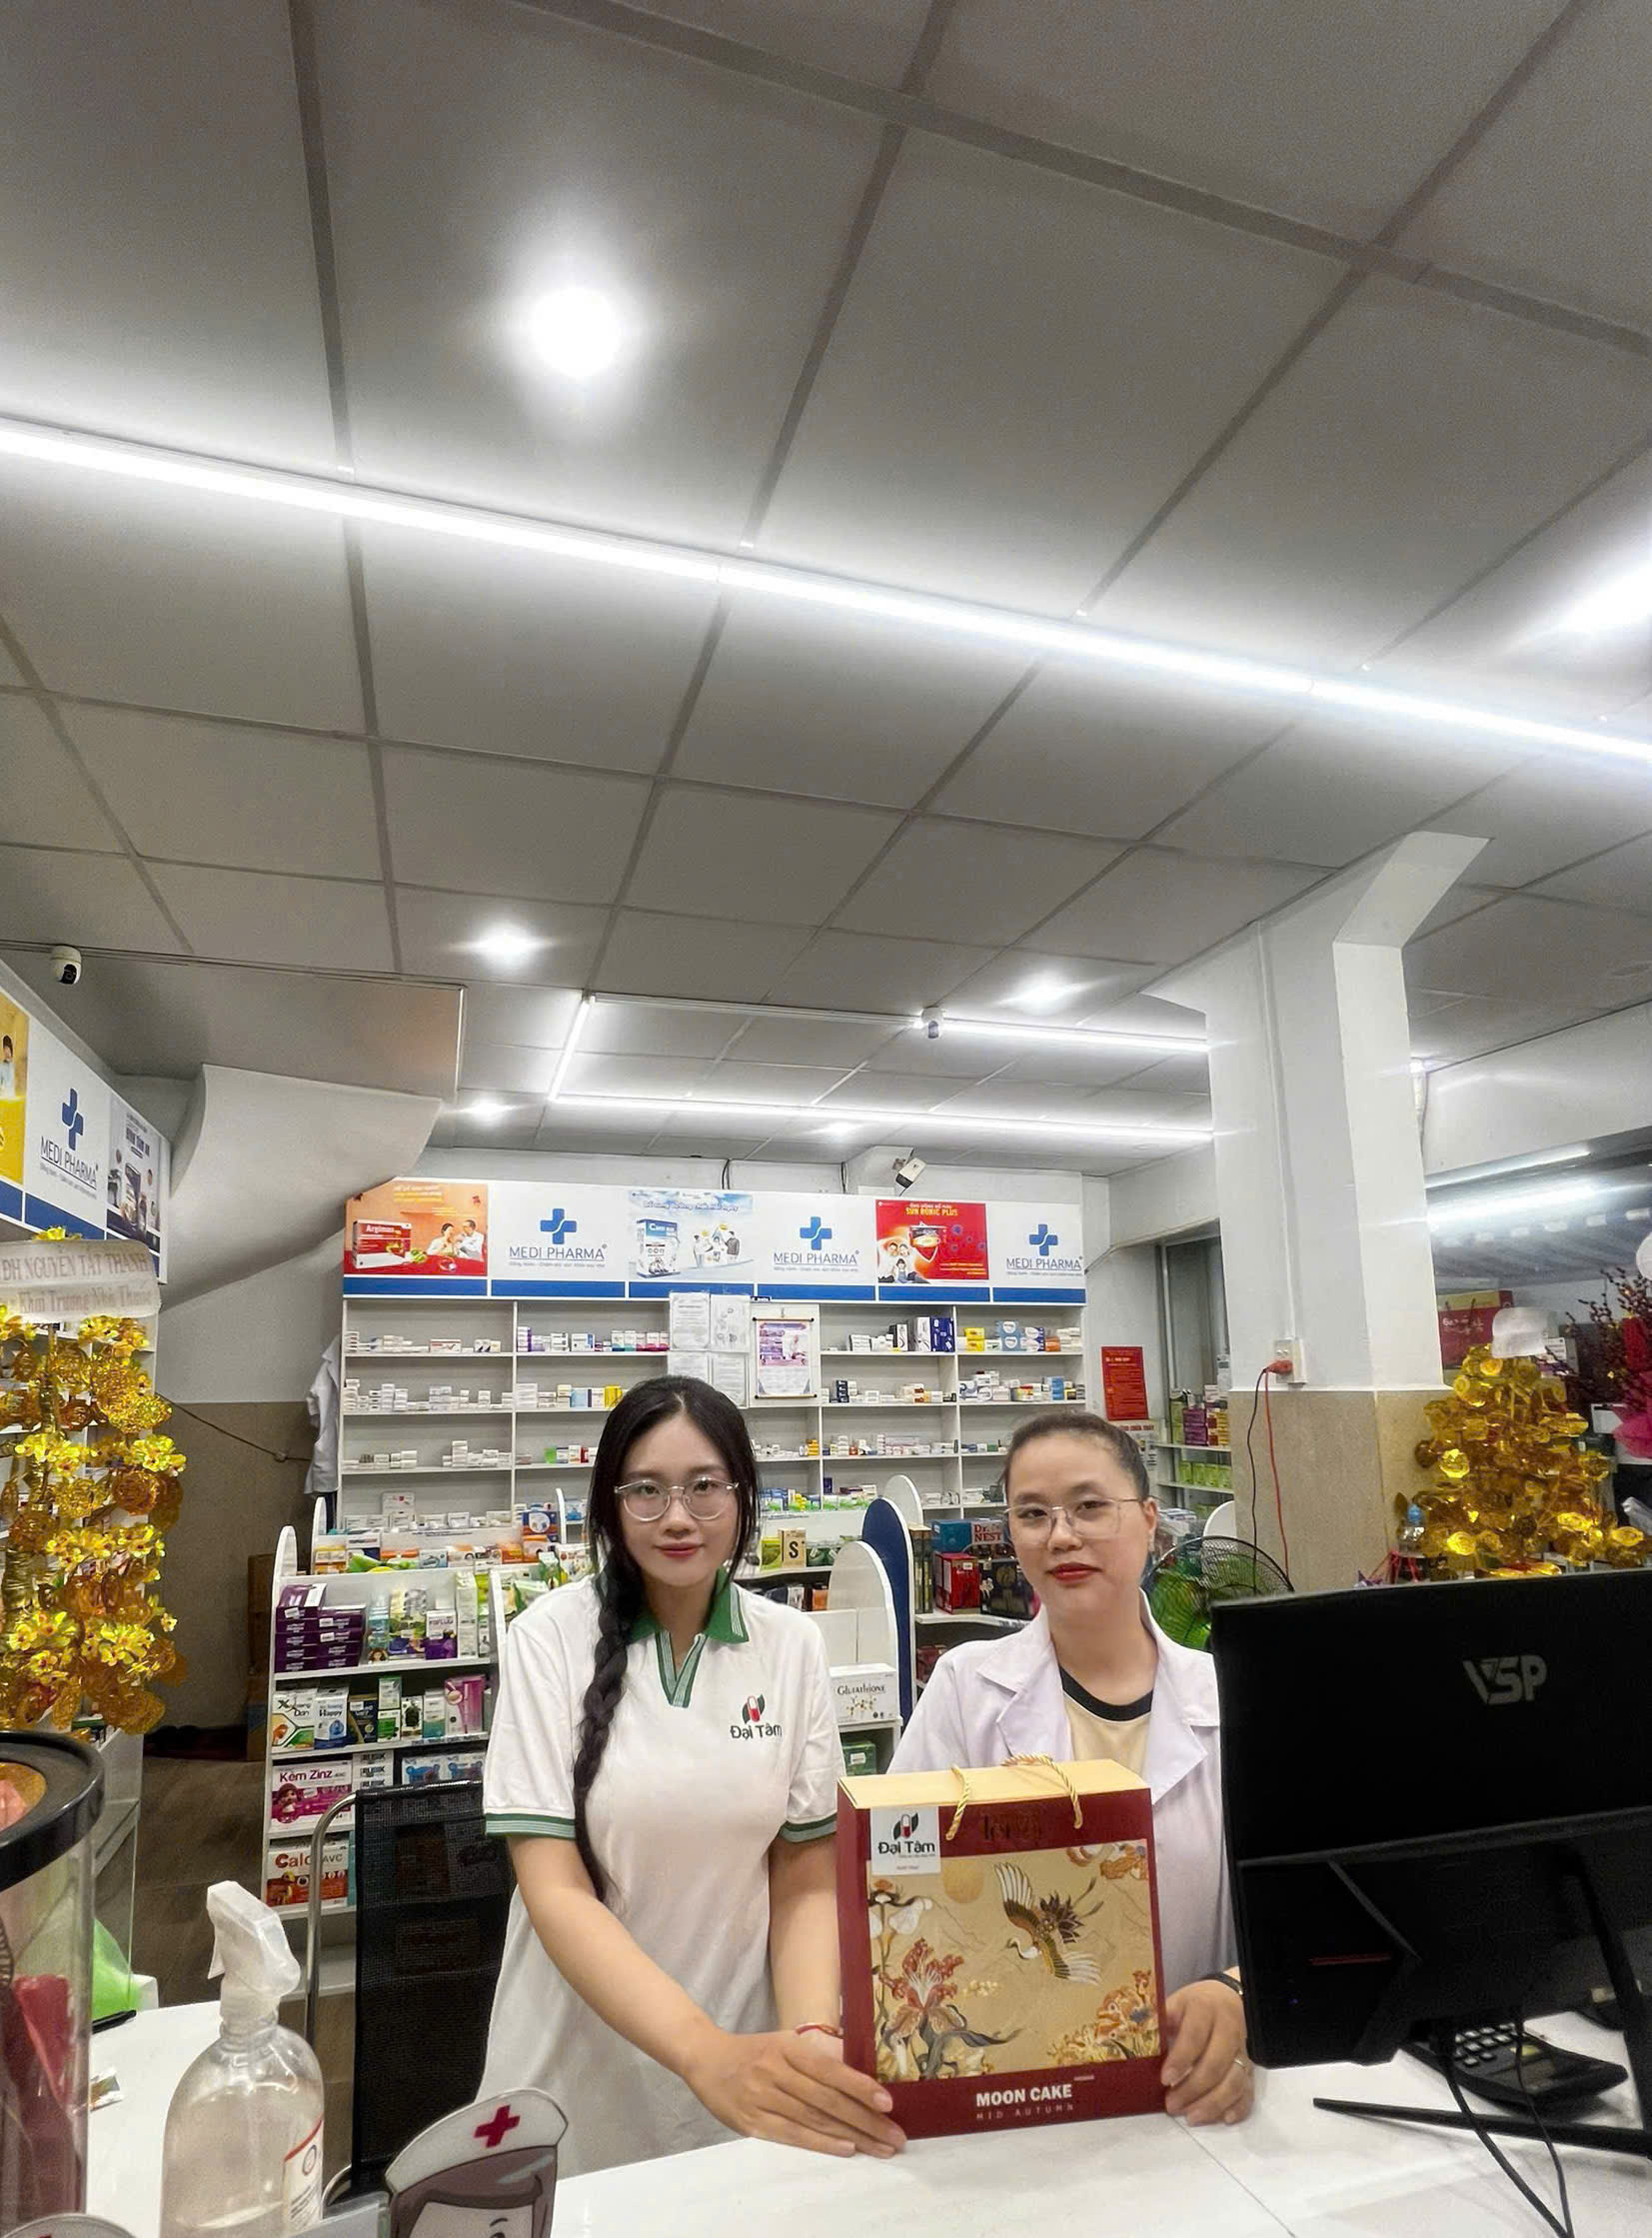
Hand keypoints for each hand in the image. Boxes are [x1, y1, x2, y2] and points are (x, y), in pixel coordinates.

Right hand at [682, 2026, 905, 2157]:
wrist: (705, 2058)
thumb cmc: (755, 2051)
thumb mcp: (785, 2041)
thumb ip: (817, 2055)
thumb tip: (858, 2070)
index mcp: (788, 2047)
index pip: (830, 2070)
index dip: (859, 2087)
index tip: (888, 2102)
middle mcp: (776, 2072)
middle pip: (827, 2100)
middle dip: (866, 2120)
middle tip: (896, 2135)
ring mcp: (763, 2098)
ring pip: (814, 2121)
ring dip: (851, 2136)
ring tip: (880, 2147)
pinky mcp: (752, 2122)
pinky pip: (792, 2136)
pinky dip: (821, 2144)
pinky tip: (846, 2149)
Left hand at [1162, 1980, 1252, 2125]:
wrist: (1228, 1997)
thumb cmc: (1194, 2005)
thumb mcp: (1175, 2004)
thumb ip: (1159, 2023)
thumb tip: (1132, 2043)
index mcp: (1205, 2009)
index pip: (1194, 2037)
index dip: (1180, 2059)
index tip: (1164, 2079)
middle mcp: (1229, 2029)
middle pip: (1216, 2064)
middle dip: (1193, 2089)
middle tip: (1172, 2105)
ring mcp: (1243, 2050)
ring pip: (1234, 2082)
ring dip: (1213, 2104)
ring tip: (1191, 2117)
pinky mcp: (1251, 2068)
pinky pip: (1249, 2091)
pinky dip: (1239, 2107)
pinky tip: (1224, 2119)